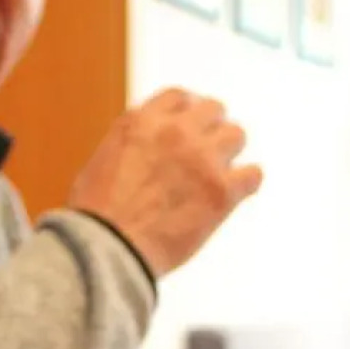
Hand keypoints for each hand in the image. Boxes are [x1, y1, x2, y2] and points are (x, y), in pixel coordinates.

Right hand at [69, 88, 262, 277]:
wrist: (107, 251)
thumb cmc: (95, 218)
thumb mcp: (101, 162)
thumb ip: (132, 146)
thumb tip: (146, 152)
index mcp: (141, 122)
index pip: (179, 97)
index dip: (187, 111)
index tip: (189, 124)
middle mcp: (175, 132)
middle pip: (213, 109)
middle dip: (210, 128)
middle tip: (205, 152)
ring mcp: (202, 159)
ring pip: (237, 135)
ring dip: (228, 152)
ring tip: (217, 174)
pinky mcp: (223, 191)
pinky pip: (253, 174)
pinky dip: (245, 183)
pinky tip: (234, 194)